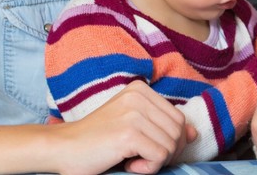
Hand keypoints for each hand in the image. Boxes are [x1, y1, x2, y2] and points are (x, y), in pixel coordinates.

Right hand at [48, 81, 197, 174]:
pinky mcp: (129, 133)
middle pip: (178, 131)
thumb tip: (193, 133)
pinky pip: (159, 157)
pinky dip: (148, 168)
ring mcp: (134, 113)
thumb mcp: (134, 127)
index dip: (170, 141)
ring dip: (155, 162)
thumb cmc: (97, 141)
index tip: (147, 149)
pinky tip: (128, 164)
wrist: (63, 149)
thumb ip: (163, 127)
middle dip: (167, 153)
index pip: (178, 118)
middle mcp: (139, 96)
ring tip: (132, 159)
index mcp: (141, 90)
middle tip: (142, 158)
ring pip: (171, 145)